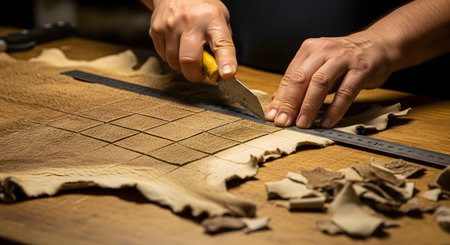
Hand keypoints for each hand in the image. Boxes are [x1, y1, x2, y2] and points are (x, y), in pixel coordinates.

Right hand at [149, 0, 236, 80]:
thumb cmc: (202, 10)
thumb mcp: (221, 21)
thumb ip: (222, 45)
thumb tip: (221, 70)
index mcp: (212, 20)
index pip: (221, 44)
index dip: (225, 62)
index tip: (227, 74)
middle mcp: (190, 22)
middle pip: (189, 60)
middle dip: (195, 74)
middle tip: (201, 72)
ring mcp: (170, 26)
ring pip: (174, 62)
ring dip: (183, 66)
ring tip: (188, 53)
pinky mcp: (156, 30)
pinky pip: (164, 57)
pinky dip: (172, 58)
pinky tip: (177, 45)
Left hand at [265, 33, 392, 127]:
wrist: (379, 45)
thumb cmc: (345, 59)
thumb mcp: (319, 64)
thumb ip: (301, 81)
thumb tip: (277, 101)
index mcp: (310, 49)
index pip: (290, 76)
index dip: (280, 98)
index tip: (272, 116)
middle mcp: (324, 51)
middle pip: (301, 78)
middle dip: (290, 103)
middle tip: (283, 121)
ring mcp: (343, 59)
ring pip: (320, 83)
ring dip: (309, 106)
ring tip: (303, 124)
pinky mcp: (361, 70)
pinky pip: (346, 92)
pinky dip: (335, 109)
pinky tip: (326, 122)